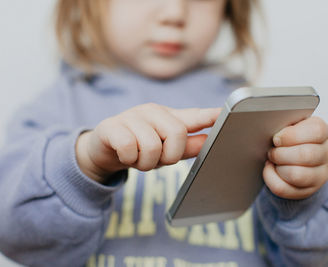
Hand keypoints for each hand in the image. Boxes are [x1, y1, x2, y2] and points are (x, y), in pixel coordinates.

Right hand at [76, 103, 220, 183]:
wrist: (103, 151)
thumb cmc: (138, 149)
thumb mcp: (163, 150)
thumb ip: (185, 147)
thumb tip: (206, 141)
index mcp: (168, 118)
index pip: (194, 115)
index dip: (210, 115)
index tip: (225, 113)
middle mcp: (152, 112)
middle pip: (177, 133)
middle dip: (170, 155)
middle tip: (158, 159)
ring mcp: (131, 116)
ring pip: (152, 145)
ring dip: (146, 162)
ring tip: (138, 159)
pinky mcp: (112, 126)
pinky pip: (129, 147)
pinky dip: (128, 160)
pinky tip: (124, 156)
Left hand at [264, 116, 327, 199]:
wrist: (300, 155)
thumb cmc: (292, 136)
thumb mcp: (292, 123)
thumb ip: (285, 123)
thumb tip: (270, 127)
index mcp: (323, 132)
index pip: (315, 131)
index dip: (291, 135)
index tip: (277, 138)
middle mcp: (327, 154)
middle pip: (305, 155)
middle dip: (281, 153)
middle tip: (272, 150)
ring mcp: (320, 174)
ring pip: (296, 175)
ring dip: (278, 166)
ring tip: (273, 160)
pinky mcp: (307, 190)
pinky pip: (284, 189)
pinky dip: (271, 178)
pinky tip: (270, 169)